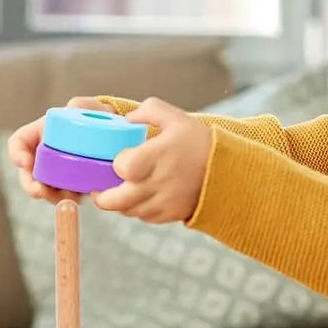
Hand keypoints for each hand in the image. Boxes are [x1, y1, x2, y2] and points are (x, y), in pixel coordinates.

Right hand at [7, 97, 114, 203]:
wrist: (116, 135)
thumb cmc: (98, 117)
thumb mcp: (90, 108)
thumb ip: (82, 104)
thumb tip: (72, 106)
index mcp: (41, 133)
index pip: (18, 143)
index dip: (16, 154)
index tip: (25, 163)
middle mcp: (44, 155)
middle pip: (27, 175)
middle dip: (31, 185)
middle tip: (41, 190)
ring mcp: (56, 173)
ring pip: (45, 190)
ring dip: (52, 196)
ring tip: (67, 196)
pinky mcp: (71, 186)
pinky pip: (65, 197)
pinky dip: (69, 199)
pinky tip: (81, 197)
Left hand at [93, 97, 210, 222]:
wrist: (228, 171)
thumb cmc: (199, 142)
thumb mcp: (175, 117)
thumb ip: (148, 111)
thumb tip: (126, 120)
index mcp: (157, 157)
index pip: (122, 167)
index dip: (117, 164)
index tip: (120, 158)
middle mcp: (158, 183)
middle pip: (116, 200)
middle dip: (103, 196)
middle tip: (99, 187)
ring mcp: (164, 202)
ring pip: (128, 210)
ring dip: (120, 202)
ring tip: (121, 190)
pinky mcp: (171, 214)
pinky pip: (144, 217)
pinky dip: (138, 209)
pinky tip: (141, 196)